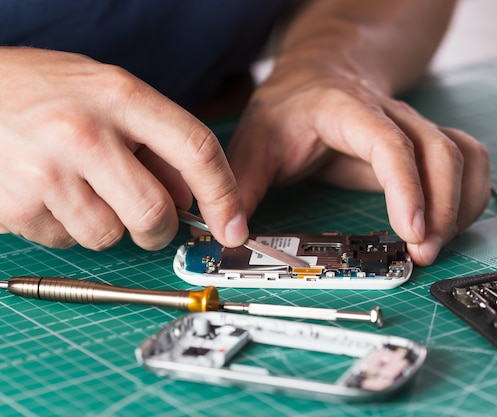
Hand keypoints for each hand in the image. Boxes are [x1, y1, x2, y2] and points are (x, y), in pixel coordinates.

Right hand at [0, 47, 247, 249]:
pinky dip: (69, 230)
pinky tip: (52, 196)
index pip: (195, 149)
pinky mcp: (17, 205)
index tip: (234, 225)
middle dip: (160, 229)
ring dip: (108, 227)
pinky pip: (67, 243)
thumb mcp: (107, 94)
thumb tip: (192, 197)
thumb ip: (155, 140)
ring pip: (110, 237)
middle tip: (150, 220)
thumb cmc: (43, 92)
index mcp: (119, 96)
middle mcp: (85, 133)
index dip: (224, 195)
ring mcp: (47, 171)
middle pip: (154, 211)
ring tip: (83, 190)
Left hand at [227, 66, 489, 265]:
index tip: (411, 231)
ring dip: (462, 204)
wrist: (319, 75)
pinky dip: (472, 193)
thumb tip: (231, 235)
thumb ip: (240, 186)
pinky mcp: (426, 141)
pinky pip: (470, 160)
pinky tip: (453, 223)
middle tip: (421, 254)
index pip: (388, 143)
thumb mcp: (254, 142)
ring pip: (463, 155)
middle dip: (443, 208)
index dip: (405, 187)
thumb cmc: (289, 110)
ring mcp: (414, 126)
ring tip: (436, 245)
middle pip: (439, 152)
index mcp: (347, 110)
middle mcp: (391, 115)